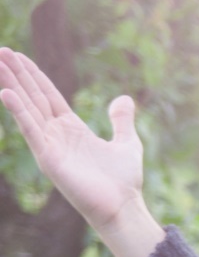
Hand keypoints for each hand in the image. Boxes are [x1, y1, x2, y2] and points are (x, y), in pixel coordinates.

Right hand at [0, 48, 162, 256]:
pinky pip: (31, 130)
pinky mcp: (48, 158)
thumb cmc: (123, 180)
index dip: (34, 76)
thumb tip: (124, 99)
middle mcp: (57, 134)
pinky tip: (6, 92)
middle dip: (17, 74)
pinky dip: (19, 112)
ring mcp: (50, 145)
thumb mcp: (127, 142)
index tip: (19, 56)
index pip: (48, 96)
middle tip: (1, 50)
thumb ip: (121, 120)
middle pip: (33, 97)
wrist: (123, 206)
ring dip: (12, 85)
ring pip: (27, 108)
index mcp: (72, 128)